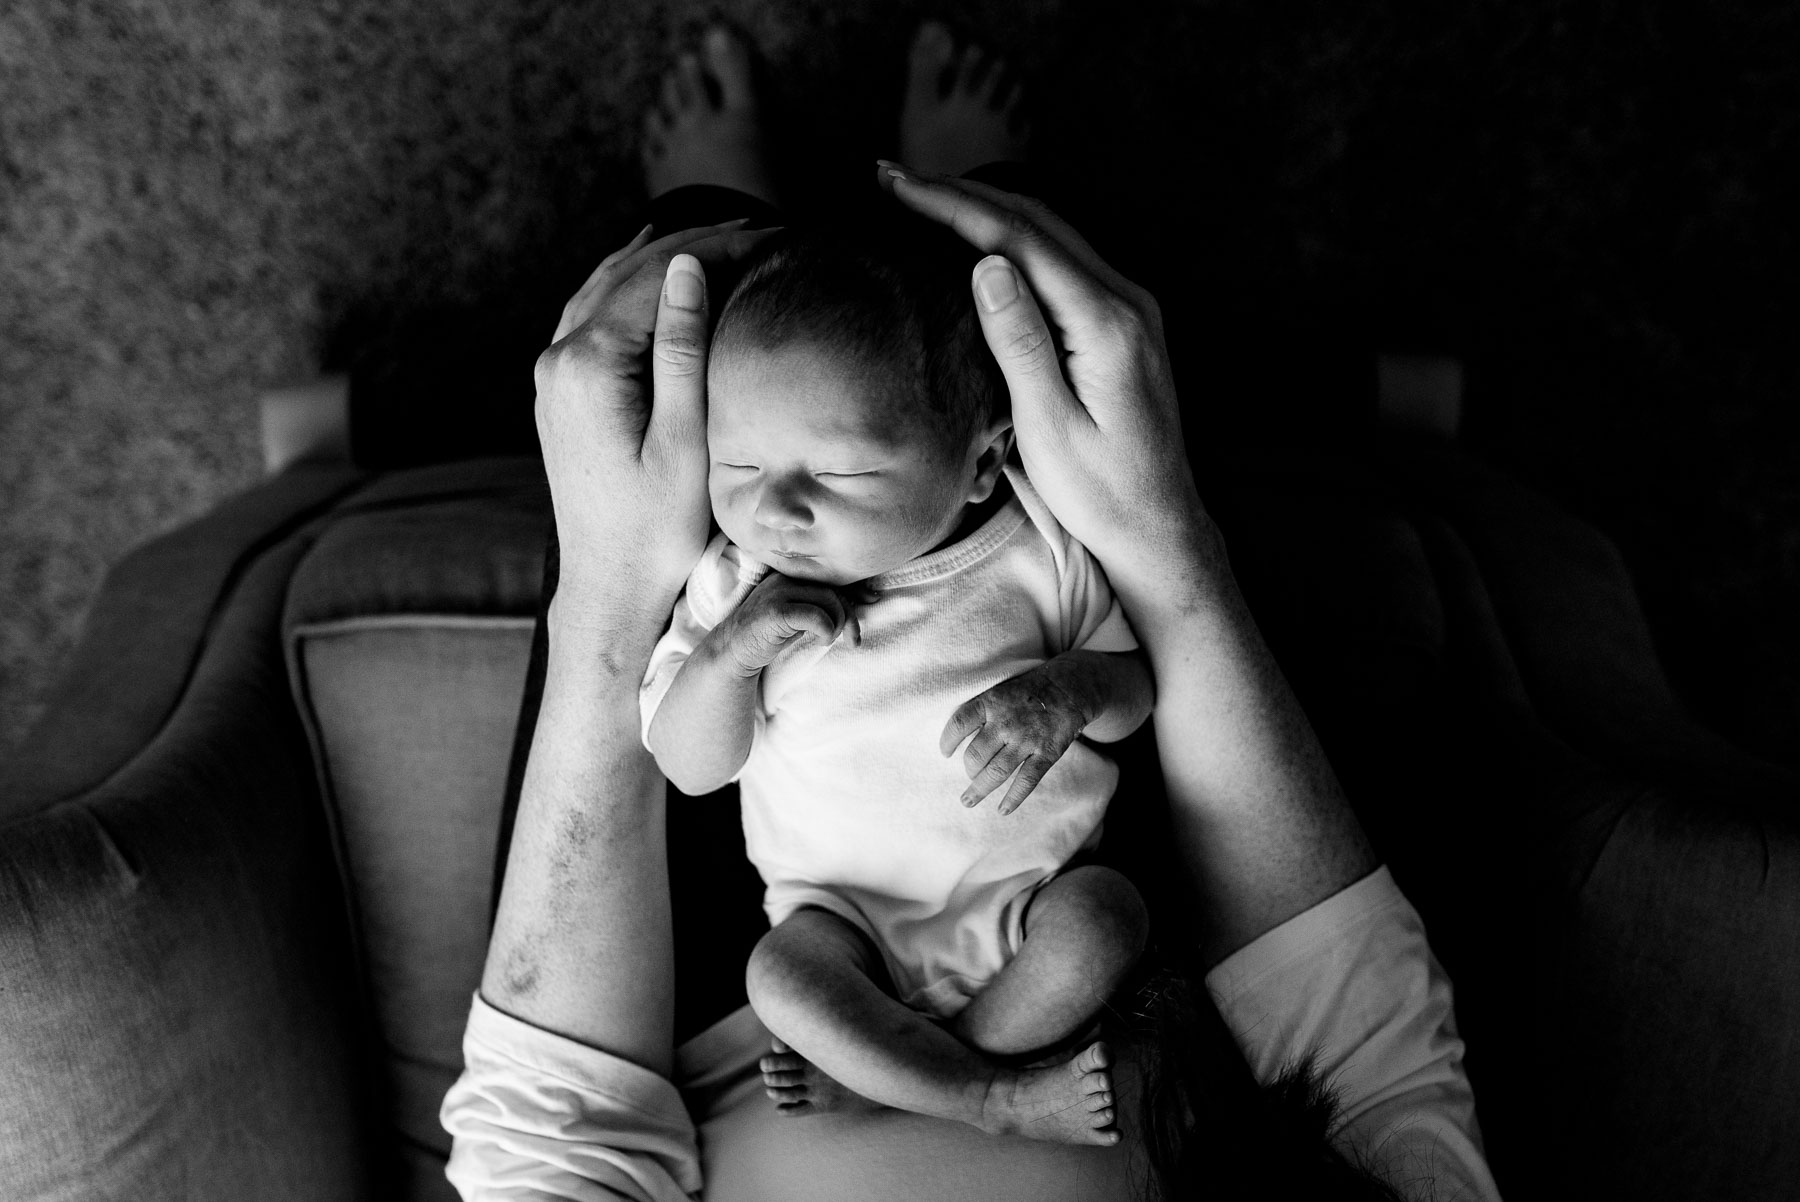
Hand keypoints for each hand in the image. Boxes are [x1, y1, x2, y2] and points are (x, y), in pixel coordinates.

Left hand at [534, 219, 776, 633]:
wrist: (611, 588)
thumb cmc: (658, 530)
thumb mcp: (685, 440)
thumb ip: (683, 350)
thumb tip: (688, 268)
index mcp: (588, 366)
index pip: (658, 277)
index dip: (719, 248)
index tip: (774, 237)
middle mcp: (558, 359)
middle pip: (630, 273)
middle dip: (696, 245)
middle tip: (760, 230)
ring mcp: (553, 374)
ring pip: (608, 286)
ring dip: (664, 260)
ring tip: (724, 239)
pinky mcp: (560, 391)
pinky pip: (593, 313)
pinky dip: (630, 285)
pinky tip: (656, 272)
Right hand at [720, 572, 863, 674]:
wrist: (734, 650)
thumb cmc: (770, 633)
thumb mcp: (798, 613)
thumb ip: (821, 602)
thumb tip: (862, 599)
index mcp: (790, 573)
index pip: (830, 575)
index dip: (855, 587)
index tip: (873, 599)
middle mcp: (784, 577)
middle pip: (833, 588)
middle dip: (850, 615)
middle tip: (853, 639)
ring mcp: (778, 592)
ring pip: (828, 600)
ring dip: (837, 625)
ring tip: (828, 639)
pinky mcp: (775, 612)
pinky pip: (816, 617)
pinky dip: (826, 631)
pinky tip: (821, 641)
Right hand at [876, 163, 1210, 599]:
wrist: (1159, 527)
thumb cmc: (1101, 493)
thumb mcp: (1049, 427)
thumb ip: (1021, 342)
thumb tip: (988, 265)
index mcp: (1106, 323)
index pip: (1021, 240)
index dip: (954, 206)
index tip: (899, 186)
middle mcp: (1125, 301)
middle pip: (1036, 221)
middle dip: (962, 193)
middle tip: (893, 177)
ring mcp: (1128, 308)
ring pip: (1050, 233)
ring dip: (986, 208)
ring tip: (923, 194)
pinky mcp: (1121, 323)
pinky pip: (1061, 260)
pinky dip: (1013, 237)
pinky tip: (978, 236)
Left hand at [939, 662, 1090, 814]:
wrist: (1070, 687)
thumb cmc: (1028, 690)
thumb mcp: (1000, 689)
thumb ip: (982, 710)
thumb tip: (959, 738)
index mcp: (991, 702)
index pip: (959, 724)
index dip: (947, 741)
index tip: (945, 753)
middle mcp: (1006, 722)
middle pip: (975, 755)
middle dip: (968, 771)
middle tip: (969, 776)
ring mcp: (1027, 739)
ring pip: (996, 772)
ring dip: (979, 789)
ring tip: (968, 801)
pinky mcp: (1047, 753)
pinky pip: (1026, 781)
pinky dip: (1013, 798)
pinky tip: (1003, 810)